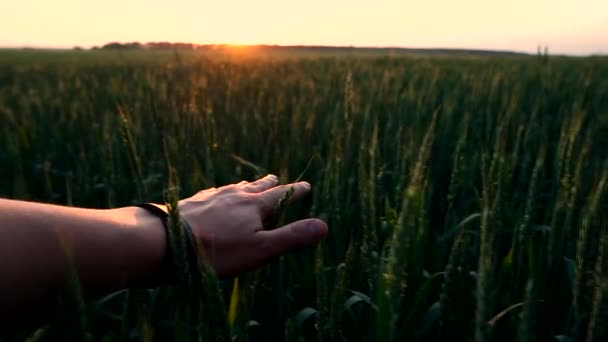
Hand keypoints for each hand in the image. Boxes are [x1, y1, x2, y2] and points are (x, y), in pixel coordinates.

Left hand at [177, 175, 326, 275]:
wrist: (166, 242)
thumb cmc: (217, 251)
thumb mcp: (260, 250)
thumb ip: (291, 237)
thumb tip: (324, 225)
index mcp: (255, 206)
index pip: (282, 195)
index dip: (296, 192)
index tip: (307, 186)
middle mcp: (234, 196)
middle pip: (257, 186)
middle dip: (269, 184)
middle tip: (276, 178)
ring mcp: (211, 197)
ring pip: (233, 188)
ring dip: (245, 186)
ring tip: (247, 184)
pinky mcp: (192, 203)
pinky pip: (212, 194)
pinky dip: (221, 193)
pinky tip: (213, 196)